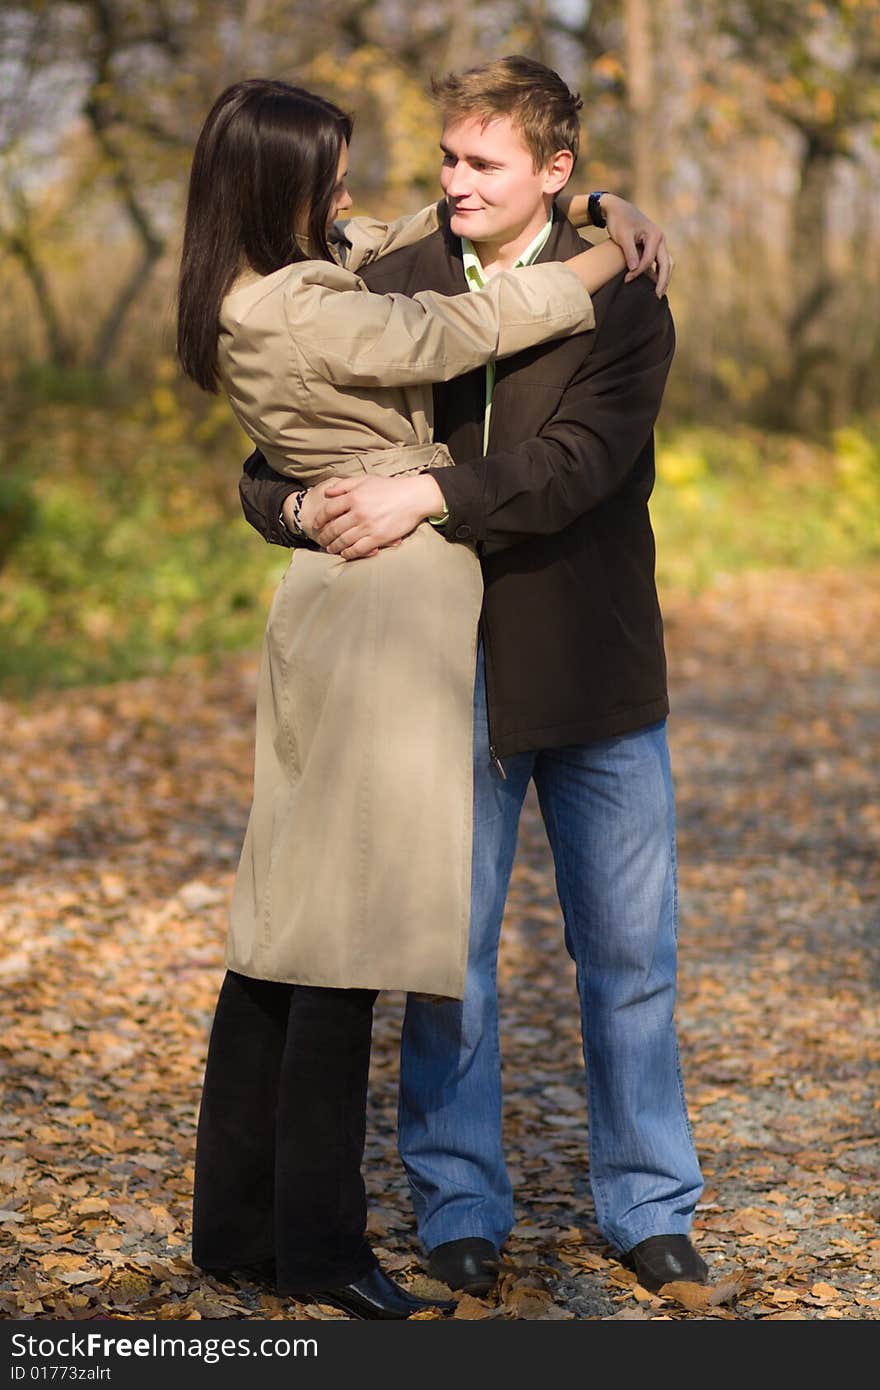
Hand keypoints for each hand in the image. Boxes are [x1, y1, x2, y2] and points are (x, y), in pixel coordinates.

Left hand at [309, 473, 445, 559]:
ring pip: (344, 540)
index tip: (316, 525)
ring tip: (331, 548)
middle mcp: (358, 512)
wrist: (414, 497)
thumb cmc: (390, 487)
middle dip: (325, 536)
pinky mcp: (378, 538)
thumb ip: (344, 485)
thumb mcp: (366, 480)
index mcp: (354, 496)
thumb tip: (327, 493)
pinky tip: (345, 553)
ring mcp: (368, 526)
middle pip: (333, 528)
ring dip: (334, 546)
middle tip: (322, 540)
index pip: (328, 511)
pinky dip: (348, 553)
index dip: (319, 519)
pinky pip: (358, 549)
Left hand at [600, 193, 673, 297]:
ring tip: (658, 293)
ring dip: (664, 277)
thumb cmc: (619, 221)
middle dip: (663, 281)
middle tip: (657, 296)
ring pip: (666, 263)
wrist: (617, 209)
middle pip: (666, 263)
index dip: (639, 272)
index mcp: (655, 235)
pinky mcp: (654, 245)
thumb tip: (635, 269)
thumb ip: (629, 252)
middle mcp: (661, 238)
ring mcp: (659, 242)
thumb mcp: (622, 236)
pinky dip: (658, 272)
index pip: (650, 260)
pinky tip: (654, 283)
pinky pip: (660, 261)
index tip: (627, 279)